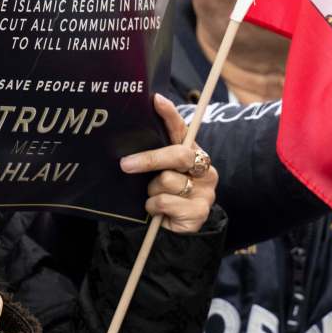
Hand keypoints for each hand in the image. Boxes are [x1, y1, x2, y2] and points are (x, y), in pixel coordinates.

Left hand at [118, 94, 218, 232]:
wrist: (175, 231)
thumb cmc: (164, 195)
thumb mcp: (158, 173)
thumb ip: (154, 156)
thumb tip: (131, 142)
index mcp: (193, 154)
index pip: (182, 129)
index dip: (170, 115)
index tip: (156, 100)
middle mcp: (205, 169)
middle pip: (177, 155)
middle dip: (149, 159)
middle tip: (126, 164)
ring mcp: (205, 191)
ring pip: (167, 181)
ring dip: (152, 191)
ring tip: (154, 197)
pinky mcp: (199, 211)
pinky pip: (164, 202)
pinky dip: (154, 207)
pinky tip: (159, 211)